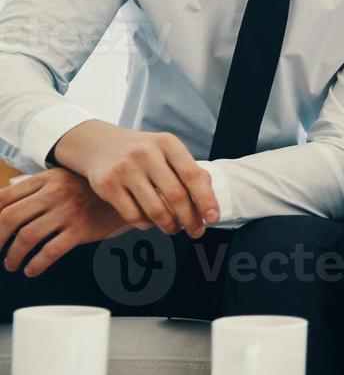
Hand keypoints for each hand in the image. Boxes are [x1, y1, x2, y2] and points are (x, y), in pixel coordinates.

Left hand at [0, 168, 135, 275]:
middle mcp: (55, 193)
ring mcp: (69, 211)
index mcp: (47, 179)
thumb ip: (37, 188)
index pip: (5, 197)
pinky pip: (50, 251)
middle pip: (10, 218)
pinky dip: (36, 264)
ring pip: (27, 237)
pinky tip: (32, 270)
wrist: (133, 193)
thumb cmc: (94, 190)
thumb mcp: (65, 178)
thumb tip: (5, 206)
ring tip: (11, 264)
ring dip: (13, 255)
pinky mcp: (82, 229)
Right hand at [53, 121, 217, 235]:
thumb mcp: (167, 151)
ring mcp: (125, 169)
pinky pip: (133, 215)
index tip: (214, 218)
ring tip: (174, 228)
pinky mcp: (107, 185)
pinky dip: (146, 224)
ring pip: (155, 210)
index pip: (193, 175)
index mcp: (167, 144)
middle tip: (196, 231)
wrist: (99, 144)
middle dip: (190, 219)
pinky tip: (151, 223)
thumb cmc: (143, 152)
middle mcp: (146, 154)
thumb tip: (209, 202)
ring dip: (169, 225)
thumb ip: (188, 171)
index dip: (206, 199)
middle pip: (176, 196)